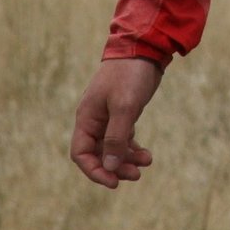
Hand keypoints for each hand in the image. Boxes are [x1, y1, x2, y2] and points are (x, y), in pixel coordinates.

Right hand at [69, 57, 161, 188]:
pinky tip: (146, 155)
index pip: (81, 153)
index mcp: (87, 118)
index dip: (94, 171)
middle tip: (136, 176)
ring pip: (113, 148)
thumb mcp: (124, 107)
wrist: (145, 47)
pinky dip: (133, 148)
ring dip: (127, 160)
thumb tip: (109, 166)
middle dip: (115, 167)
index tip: (114, 182)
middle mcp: (94, 119)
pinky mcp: (122, 113)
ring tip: (147, 163)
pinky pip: (123, 138)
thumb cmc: (130, 75)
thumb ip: (116, 138)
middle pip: (98, 154)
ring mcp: (108, 116)